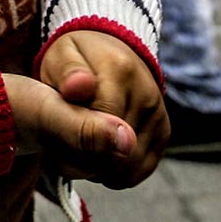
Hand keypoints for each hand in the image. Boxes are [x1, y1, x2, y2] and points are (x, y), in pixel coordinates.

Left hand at [38, 30, 167, 187]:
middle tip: (65, 147)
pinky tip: (100, 153)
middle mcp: (147, 92)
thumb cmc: (76, 59)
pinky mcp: (163, 130)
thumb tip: (79, 88)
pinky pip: (141, 168)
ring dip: (101, 168)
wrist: (109, 50)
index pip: (100, 130)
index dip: (74, 146)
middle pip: (116, 153)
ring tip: (81, 147)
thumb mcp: (61, 59)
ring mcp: (158, 113)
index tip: (57, 142)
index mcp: (119, 70)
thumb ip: (68, 76)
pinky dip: (117, 171)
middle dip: (86, 160)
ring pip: (129, 166)